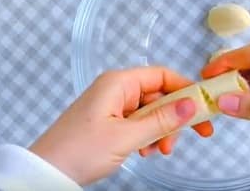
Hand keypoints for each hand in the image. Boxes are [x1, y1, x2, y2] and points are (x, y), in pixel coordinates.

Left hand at [29, 67, 213, 184]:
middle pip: (159, 95)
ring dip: (161, 131)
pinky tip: (145, 152)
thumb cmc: (77, 151)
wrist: (45, 172)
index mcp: (118, 83)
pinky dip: (147, 137)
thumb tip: (191, 105)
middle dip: (174, 117)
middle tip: (195, 134)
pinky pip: (137, 124)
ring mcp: (111, 106)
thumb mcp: (127, 137)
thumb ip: (162, 120)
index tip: (204, 106)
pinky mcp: (107, 123)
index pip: (162, 75)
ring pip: (150, 112)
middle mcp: (115, 90)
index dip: (186, 89)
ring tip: (159, 150)